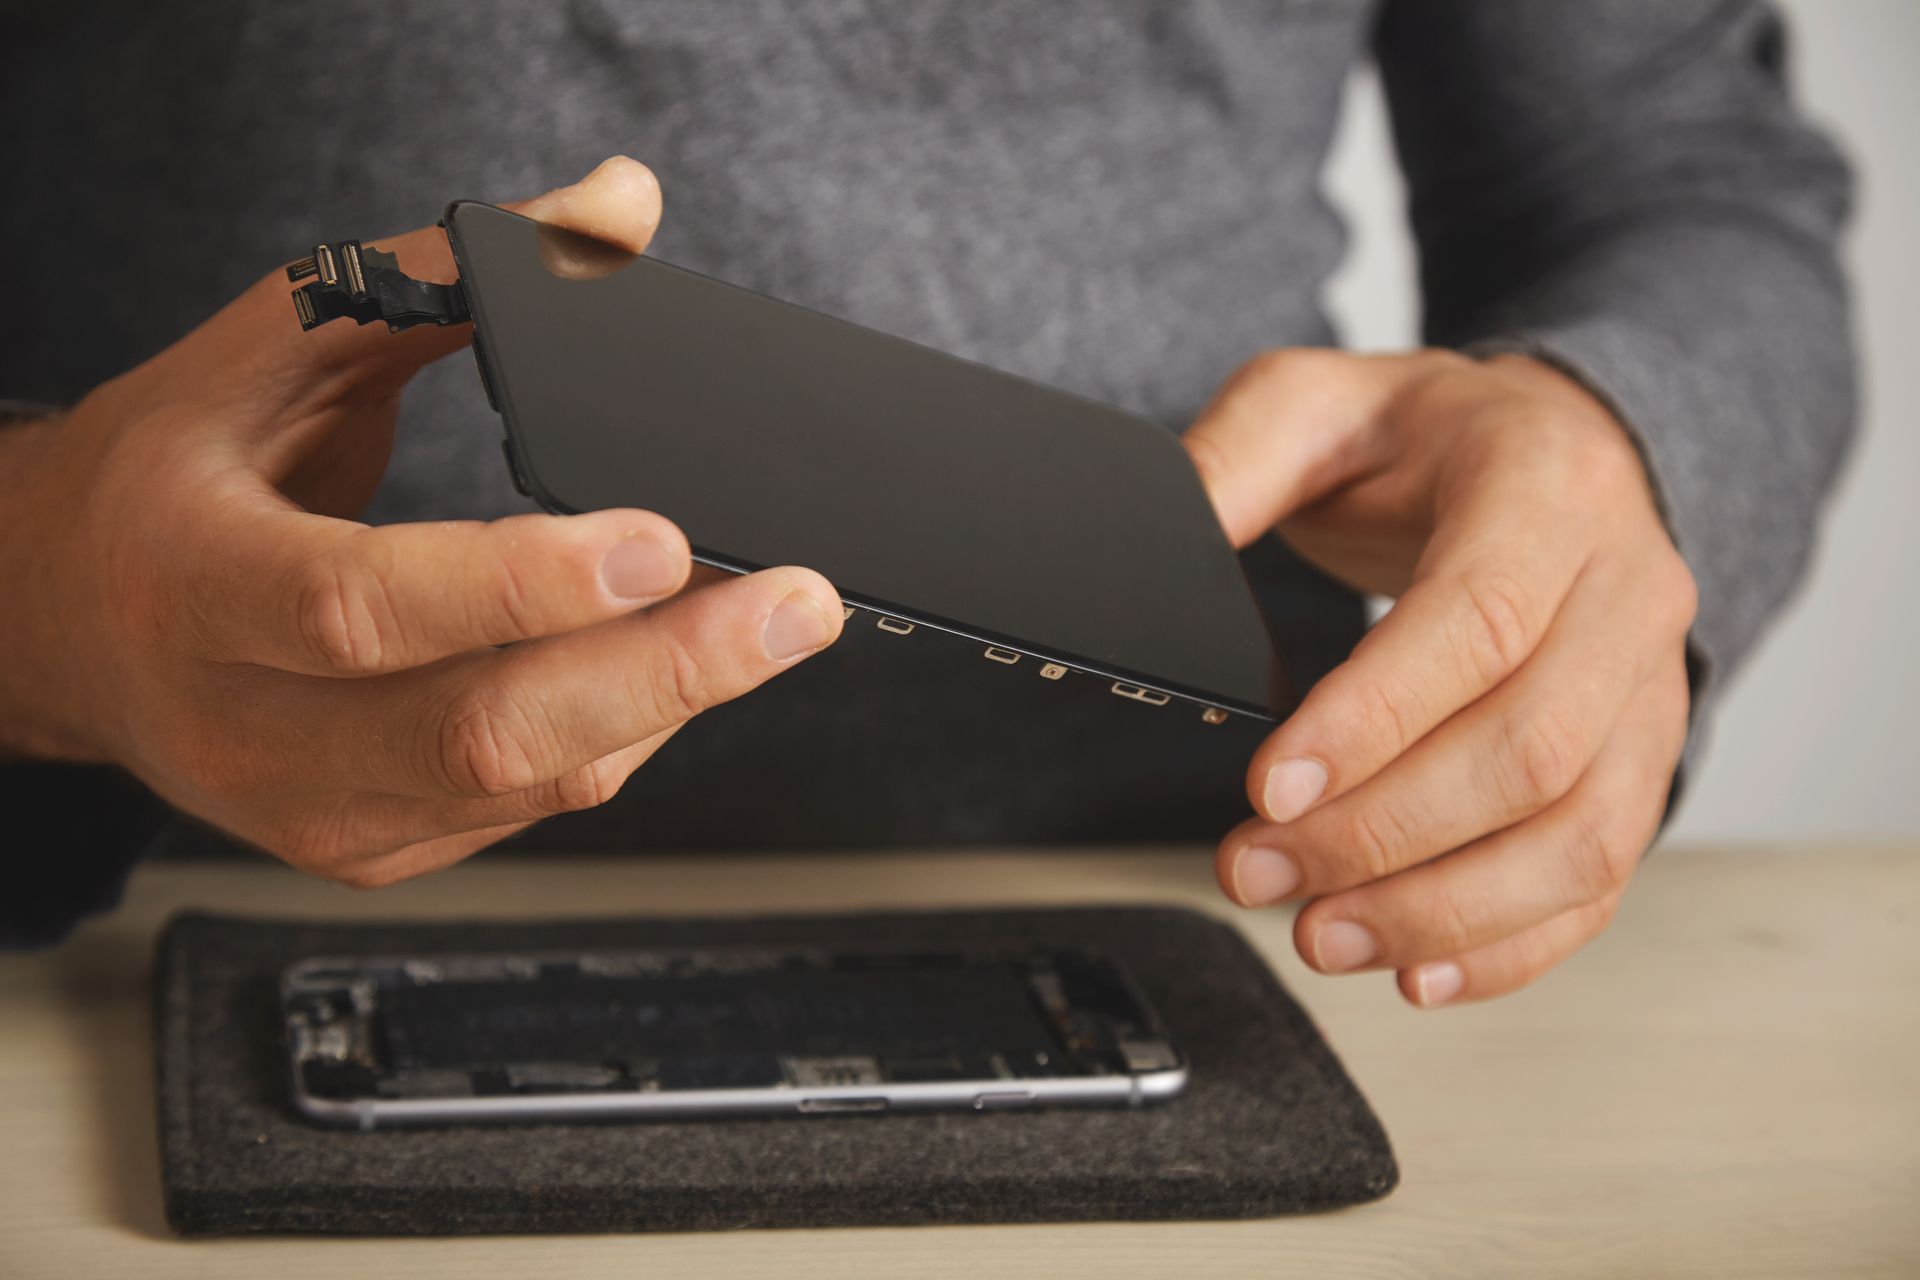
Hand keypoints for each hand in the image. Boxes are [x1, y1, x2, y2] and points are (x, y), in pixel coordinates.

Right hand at [0, 157, 842, 886]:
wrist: (71, 620)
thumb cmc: (179, 470)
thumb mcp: (283, 344)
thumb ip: (454, 276)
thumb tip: (620, 207)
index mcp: (195, 579)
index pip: (365, 607)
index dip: (522, 585)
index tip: (663, 539)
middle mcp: (245, 721)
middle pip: (480, 728)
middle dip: (665, 670)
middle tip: (796, 605)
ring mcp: (312, 806)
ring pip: (527, 783)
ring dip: (672, 704)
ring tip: (774, 625)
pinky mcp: (372, 846)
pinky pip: (530, 806)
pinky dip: (626, 735)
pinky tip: (674, 672)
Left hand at [1185, 349, 1695, 1005]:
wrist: (1550, 449)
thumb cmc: (1429, 438)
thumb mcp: (1317, 405)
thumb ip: (1233, 463)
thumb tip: (1155, 540)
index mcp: (1548, 488)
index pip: (1479, 620)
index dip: (1376, 720)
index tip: (1271, 787)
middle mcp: (1625, 591)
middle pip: (1530, 747)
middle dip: (1382, 832)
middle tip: (1258, 868)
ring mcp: (1649, 687)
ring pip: (1581, 835)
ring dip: (1443, 909)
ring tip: (1319, 933)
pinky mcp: (1644, 761)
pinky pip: (1602, 879)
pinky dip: (1511, 943)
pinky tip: (1416, 968)